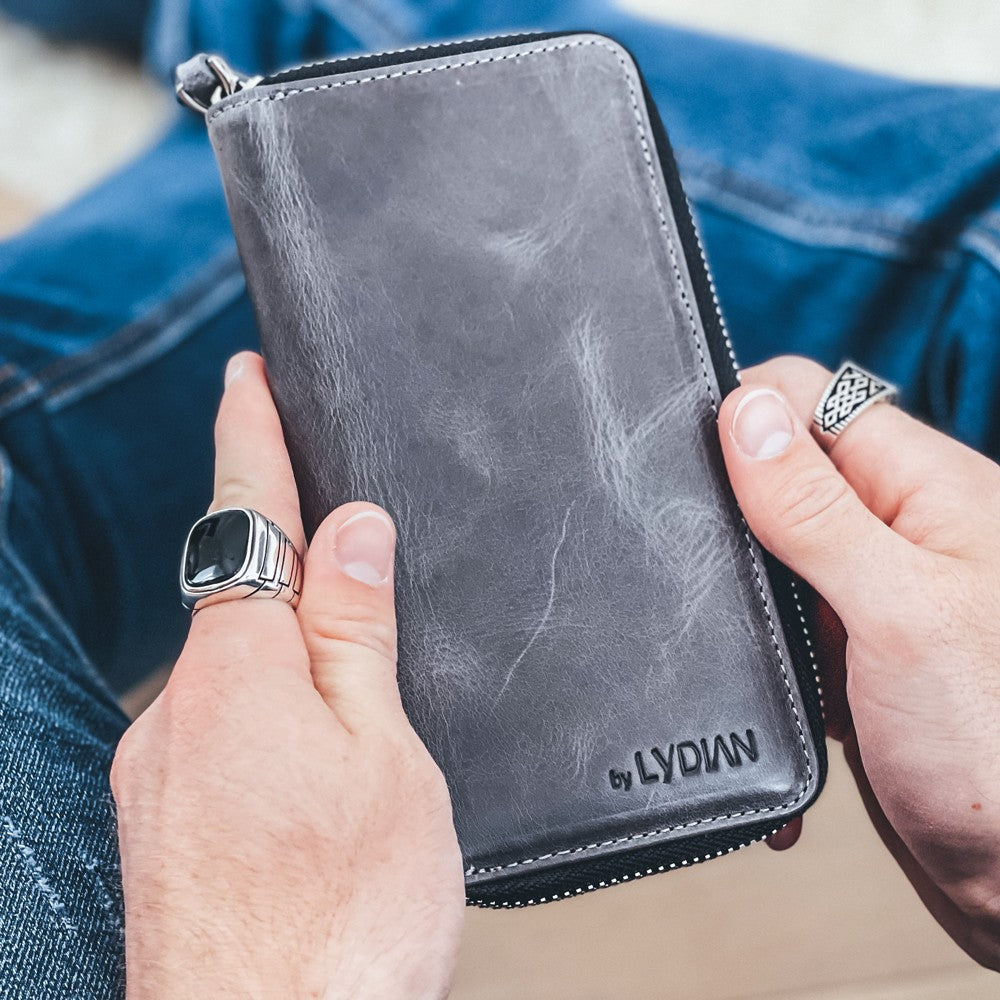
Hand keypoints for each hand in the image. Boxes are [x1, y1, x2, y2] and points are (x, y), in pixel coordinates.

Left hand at [111, 353, 464, 998]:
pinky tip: (315, 774)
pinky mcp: (164, 820)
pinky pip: (222, 732)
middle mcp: (178, 711)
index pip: (246, 521)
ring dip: (291, 663)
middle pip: (242, 599)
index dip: (252, 439)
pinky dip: (270, 722)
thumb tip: (355, 532)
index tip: (246, 376)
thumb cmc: (339, 928)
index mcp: (239, 674)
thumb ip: (357, 635)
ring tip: (357, 714)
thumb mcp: (385, 758)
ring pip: (237, 674)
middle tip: (360, 564)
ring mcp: (159, 770)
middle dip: (297, 570)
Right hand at [718, 356, 999, 968]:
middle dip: (728, 498)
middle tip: (685, 546)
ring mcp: (872, 591)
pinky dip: (758, 641)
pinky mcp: (851, 648)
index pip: (811, 398)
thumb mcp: (899, 611)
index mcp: (927, 489)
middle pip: (785, 466)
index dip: (742, 409)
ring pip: (774, 545)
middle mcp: (899, 530)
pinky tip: (753, 673)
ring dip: (740, 582)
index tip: (680, 450)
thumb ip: (817, 510)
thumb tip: (744, 415)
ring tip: (718, 624)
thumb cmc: (994, 749)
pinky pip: (783, 614)